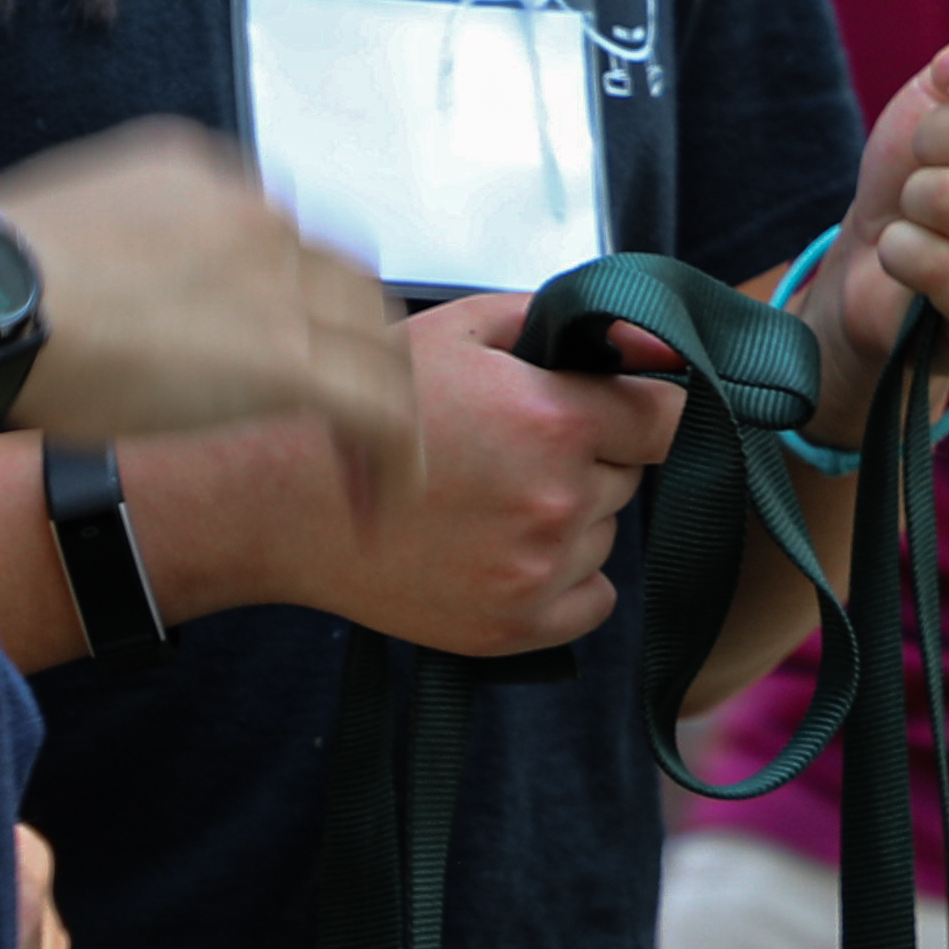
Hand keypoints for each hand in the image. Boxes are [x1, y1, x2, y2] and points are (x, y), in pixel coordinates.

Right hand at [0, 123, 413, 490]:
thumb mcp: (70, 235)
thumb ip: (118, 258)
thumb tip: (107, 307)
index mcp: (201, 177)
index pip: (283, 238)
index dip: (297, 299)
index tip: (286, 344)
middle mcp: (254, 216)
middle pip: (347, 285)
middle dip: (353, 348)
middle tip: (343, 410)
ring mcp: (276, 285)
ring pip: (377, 345)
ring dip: (382, 401)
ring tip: (372, 467)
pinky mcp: (284, 359)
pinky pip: (380, 410)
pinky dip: (395, 458)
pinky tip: (387, 499)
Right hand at [285, 291, 677, 657]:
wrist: (282, 502)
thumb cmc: (370, 412)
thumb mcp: (461, 331)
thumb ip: (564, 322)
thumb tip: (656, 339)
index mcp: (552, 419)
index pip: (666, 417)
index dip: (634, 409)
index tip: (598, 410)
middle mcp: (556, 499)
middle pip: (630, 476)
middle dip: (591, 458)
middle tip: (510, 453)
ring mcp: (538, 570)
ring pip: (607, 535)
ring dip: (571, 518)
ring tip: (487, 501)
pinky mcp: (516, 626)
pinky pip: (595, 600)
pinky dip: (567, 580)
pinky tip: (503, 550)